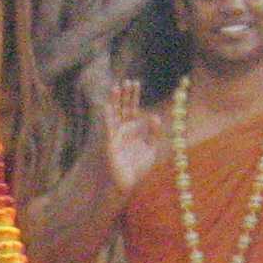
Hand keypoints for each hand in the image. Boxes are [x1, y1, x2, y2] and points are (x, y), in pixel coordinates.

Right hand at [99, 77, 158, 193]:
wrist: (128, 182)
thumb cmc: (138, 167)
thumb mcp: (151, 147)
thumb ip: (154, 132)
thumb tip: (155, 115)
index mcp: (133, 129)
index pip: (132, 108)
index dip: (134, 95)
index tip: (136, 82)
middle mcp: (123, 129)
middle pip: (123, 107)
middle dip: (125, 94)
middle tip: (127, 80)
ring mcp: (115, 134)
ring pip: (114, 113)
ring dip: (114, 101)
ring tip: (116, 87)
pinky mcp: (110, 142)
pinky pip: (108, 126)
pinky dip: (108, 116)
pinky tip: (107, 105)